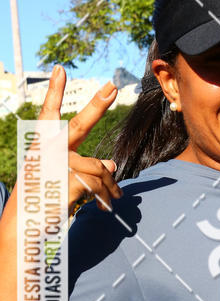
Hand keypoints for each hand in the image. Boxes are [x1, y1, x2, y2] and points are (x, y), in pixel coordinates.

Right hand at [38, 66, 121, 213]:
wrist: (22, 230)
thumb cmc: (40, 205)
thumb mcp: (59, 182)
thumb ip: (83, 169)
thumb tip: (112, 163)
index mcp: (41, 148)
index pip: (47, 115)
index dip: (54, 93)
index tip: (60, 70)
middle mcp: (47, 151)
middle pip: (78, 126)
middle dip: (97, 105)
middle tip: (112, 87)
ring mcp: (57, 164)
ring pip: (99, 167)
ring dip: (111, 186)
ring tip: (116, 199)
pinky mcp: (68, 180)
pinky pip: (100, 184)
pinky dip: (107, 196)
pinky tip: (105, 207)